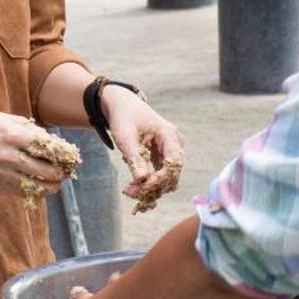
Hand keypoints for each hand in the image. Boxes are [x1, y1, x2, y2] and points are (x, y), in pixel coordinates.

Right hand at [0, 108, 73, 194]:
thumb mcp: (5, 117)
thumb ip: (27, 127)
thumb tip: (47, 137)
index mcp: (13, 135)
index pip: (47, 147)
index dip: (62, 153)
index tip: (71, 155)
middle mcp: (9, 155)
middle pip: (44, 170)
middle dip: (60, 172)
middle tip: (67, 171)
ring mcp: (1, 171)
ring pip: (34, 186)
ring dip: (50, 186)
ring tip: (58, 183)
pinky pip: (19, 191)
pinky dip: (33, 192)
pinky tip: (40, 188)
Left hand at [101, 88, 185, 203]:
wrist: (123, 107)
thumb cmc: (124, 119)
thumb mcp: (125, 138)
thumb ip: (135, 158)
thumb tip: (142, 180)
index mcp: (169, 134)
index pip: (173, 163)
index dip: (159, 179)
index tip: (141, 188)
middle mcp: (175, 143)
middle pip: (173, 173)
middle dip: (153, 186)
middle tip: (129, 192)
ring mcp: (171, 150)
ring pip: (168, 177)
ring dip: (151, 187)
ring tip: (129, 190)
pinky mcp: (164, 156)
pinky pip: (162, 174)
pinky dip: (149, 182)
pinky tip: (133, 186)